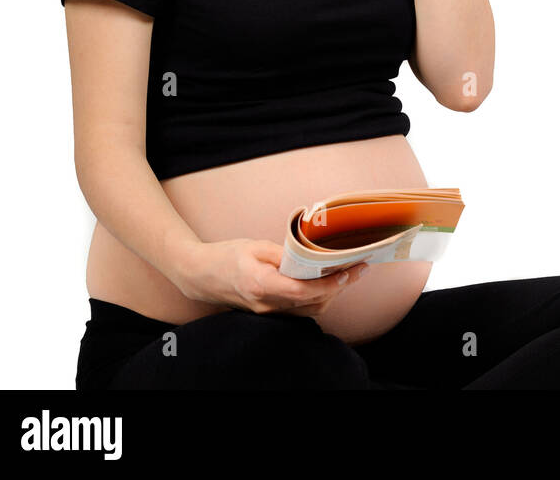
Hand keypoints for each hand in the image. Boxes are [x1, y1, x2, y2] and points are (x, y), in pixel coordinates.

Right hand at [171, 238, 367, 317]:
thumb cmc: (227, 256)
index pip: (304, 292)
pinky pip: (300, 311)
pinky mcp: (269, 313)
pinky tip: (328, 283)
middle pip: (312, 304)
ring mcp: (267, 313)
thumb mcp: (257, 247)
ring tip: (348, 274)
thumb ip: (285, 254)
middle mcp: (266, 305)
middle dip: (339, 288)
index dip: (331, 285)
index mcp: (262, 285)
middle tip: (359, 268)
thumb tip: (314, 257)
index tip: (351, 272)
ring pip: (309, 311)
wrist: (200, 275)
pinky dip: (318, 299)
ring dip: (331, 294)